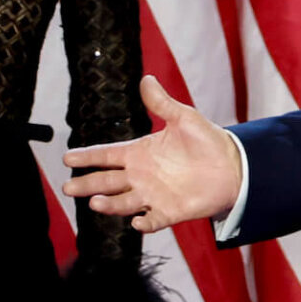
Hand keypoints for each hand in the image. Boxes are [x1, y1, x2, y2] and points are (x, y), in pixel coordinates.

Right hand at [62, 76, 241, 232]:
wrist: (233, 165)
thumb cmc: (207, 141)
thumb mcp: (184, 118)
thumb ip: (162, 103)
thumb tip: (147, 79)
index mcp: (139, 153)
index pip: (107, 155)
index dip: (87, 156)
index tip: (67, 158)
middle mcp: (141, 176)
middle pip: (107, 181)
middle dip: (87, 184)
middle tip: (68, 187)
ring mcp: (153, 195)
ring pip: (123, 202)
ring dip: (110, 204)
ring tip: (96, 202)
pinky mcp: (170, 211)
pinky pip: (153, 219)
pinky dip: (144, 222)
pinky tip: (137, 222)